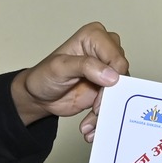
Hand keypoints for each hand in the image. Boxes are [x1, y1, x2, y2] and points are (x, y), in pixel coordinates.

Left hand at [14, 22, 128, 141]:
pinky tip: (91, 125)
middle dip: (109, 96)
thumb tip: (112, 75)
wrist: (39, 97)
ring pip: (120, 91)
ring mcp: (107, 70)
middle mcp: (105, 50)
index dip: (112, 77)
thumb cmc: (44, 76)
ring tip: (91, 121)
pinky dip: (103, 116)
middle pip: (122, 75)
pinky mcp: (107, 87)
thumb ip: (85, 66)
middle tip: (95, 109)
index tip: (100, 94)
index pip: (116, 56)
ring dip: (106, 110)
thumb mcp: (60, 67)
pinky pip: (114, 102)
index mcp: (95, 36)